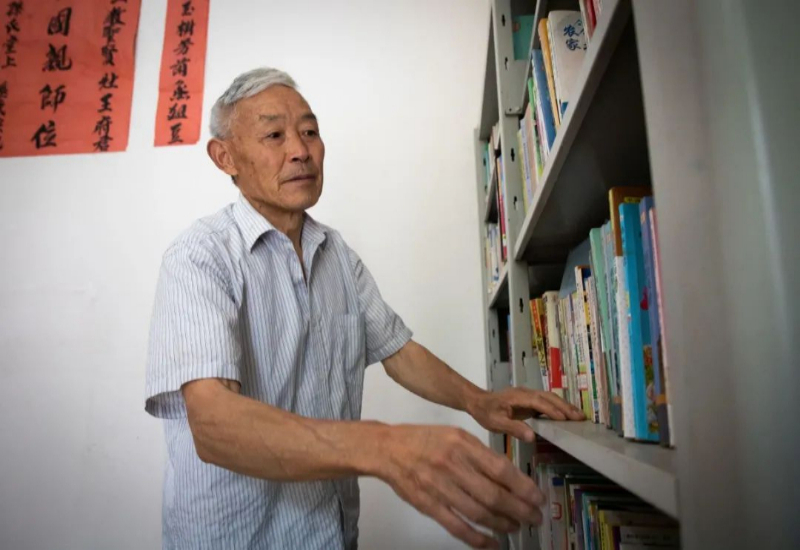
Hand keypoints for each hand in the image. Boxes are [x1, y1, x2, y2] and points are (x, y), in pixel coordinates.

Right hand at [376, 424, 544, 548]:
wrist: (387, 448)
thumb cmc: (424, 440)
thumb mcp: (455, 435)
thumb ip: (479, 454)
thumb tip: (508, 476)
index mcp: (462, 444)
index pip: (500, 469)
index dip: (522, 487)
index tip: (538, 497)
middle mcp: (452, 465)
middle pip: (493, 494)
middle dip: (520, 510)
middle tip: (535, 517)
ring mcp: (439, 487)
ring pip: (479, 513)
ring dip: (503, 524)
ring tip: (517, 527)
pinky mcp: (428, 505)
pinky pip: (457, 526)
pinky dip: (478, 538)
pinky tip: (493, 543)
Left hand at [467, 388, 584, 441]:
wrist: (477, 401)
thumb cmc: (486, 412)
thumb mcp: (496, 423)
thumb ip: (513, 428)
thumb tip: (533, 437)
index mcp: (518, 397)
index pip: (539, 402)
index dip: (552, 410)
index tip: (566, 420)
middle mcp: (526, 393)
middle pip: (549, 397)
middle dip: (565, 407)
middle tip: (581, 418)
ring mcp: (528, 395)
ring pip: (550, 398)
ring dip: (564, 406)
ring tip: (579, 417)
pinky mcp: (530, 399)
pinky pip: (547, 402)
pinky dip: (558, 407)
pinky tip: (566, 416)